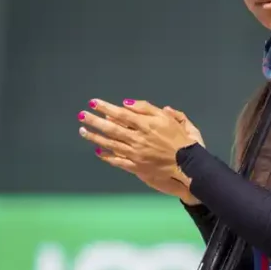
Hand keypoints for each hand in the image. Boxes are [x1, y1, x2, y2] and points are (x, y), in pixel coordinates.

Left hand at [78, 98, 204, 203]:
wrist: (189, 164)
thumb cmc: (182, 140)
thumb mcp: (170, 118)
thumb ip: (148, 109)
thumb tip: (127, 104)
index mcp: (147, 125)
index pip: (121, 114)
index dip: (106, 108)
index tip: (93, 102)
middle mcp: (138, 139)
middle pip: (112, 128)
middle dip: (94, 121)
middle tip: (82, 115)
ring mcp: (136, 154)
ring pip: (111, 144)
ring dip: (95, 137)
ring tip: (82, 131)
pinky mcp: (136, 167)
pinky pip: (118, 161)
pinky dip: (107, 156)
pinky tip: (98, 151)